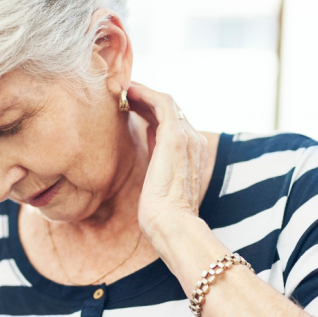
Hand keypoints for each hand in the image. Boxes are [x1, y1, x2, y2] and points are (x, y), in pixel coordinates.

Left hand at [127, 82, 209, 237]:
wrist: (173, 226)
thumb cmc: (162, 214)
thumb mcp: (158, 182)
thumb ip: (157, 161)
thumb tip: (146, 148)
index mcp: (193, 153)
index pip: (172, 123)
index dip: (150, 112)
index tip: (130, 108)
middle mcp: (195, 141)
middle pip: (170, 110)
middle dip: (145, 99)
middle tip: (122, 95)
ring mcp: (188, 137)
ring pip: (166, 102)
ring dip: (143, 93)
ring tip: (122, 90)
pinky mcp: (176, 137)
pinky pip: (162, 103)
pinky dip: (145, 93)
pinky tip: (128, 92)